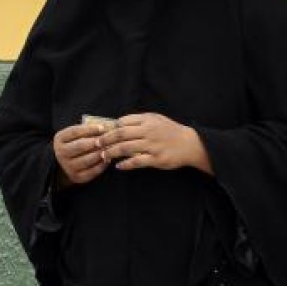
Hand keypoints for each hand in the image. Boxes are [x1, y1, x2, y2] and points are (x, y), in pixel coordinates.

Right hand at [53, 123, 107, 186]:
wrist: (64, 165)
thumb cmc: (76, 144)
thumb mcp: (76, 135)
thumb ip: (88, 130)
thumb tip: (106, 126)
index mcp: (60, 139)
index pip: (75, 131)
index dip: (89, 129)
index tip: (102, 127)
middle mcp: (61, 153)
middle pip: (80, 146)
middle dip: (95, 142)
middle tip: (106, 140)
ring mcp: (68, 166)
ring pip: (87, 160)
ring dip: (100, 154)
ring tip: (110, 149)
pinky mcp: (76, 177)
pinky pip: (91, 171)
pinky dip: (101, 165)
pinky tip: (108, 159)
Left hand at [98, 112, 212, 174]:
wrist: (190, 144)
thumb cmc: (171, 131)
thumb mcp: (157, 119)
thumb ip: (139, 120)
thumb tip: (117, 123)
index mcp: (148, 120)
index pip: (122, 122)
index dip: (109, 128)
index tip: (100, 133)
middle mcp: (149, 131)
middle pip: (120, 134)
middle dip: (105, 140)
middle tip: (96, 145)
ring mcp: (152, 145)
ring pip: (125, 148)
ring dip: (111, 152)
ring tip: (104, 155)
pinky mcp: (156, 159)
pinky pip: (136, 162)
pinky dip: (125, 164)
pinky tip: (118, 166)